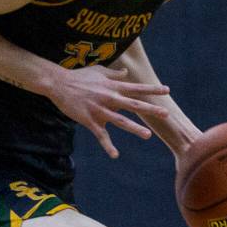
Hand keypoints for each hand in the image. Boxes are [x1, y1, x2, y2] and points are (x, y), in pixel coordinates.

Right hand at [48, 65, 169, 158]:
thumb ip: (114, 74)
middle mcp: (110, 98)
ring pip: (120, 121)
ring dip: (135, 128)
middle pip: (134, 105)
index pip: (137, 88)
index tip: (167, 90)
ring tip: (148, 135)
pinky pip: (101, 136)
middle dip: (151, 109)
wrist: (59, 84)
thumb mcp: (98, 71)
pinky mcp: (89, 120)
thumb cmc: (79, 76)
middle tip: (166, 114)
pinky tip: (115, 155)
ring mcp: (100, 110)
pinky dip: (108, 146)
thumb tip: (126, 72)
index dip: (152, 89)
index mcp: (113, 87)